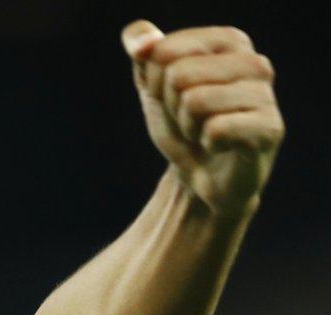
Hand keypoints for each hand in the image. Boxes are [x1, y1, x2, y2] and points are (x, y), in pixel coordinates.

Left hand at [123, 21, 283, 219]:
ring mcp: (266, 94)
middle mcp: (254, 62)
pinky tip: (221, 147)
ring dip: (187, 127)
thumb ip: (142, 51)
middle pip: (178, 75)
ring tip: (204, 132)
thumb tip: (142, 43)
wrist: (201, 176)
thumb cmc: (181, 124)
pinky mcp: (270, 128)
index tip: (172, 98)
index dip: (155, 83)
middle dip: (171, 106)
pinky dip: (206, 144)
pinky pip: (215, 130)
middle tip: (190, 120)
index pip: (165, 52)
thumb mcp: (152, 84)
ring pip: (195, 101)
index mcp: (228, 42)